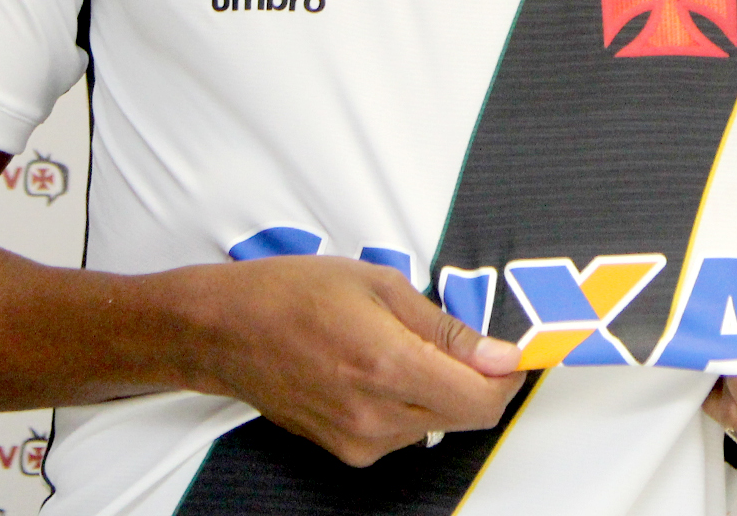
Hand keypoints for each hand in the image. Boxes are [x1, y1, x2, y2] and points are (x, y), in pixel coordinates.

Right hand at [174, 256, 525, 466]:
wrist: (226, 331)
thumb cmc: (292, 294)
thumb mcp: (380, 285)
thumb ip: (446, 327)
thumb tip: (500, 354)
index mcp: (388, 365)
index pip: (482, 399)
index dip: (507, 375)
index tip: (510, 352)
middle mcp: (376, 415)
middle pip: (467, 416)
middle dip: (477, 380)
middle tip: (459, 340)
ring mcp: (360, 440)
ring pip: (438, 425)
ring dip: (440, 390)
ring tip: (399, 345)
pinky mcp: (348, 452)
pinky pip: (404, 433)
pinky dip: (409, 403)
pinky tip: (378, 368)